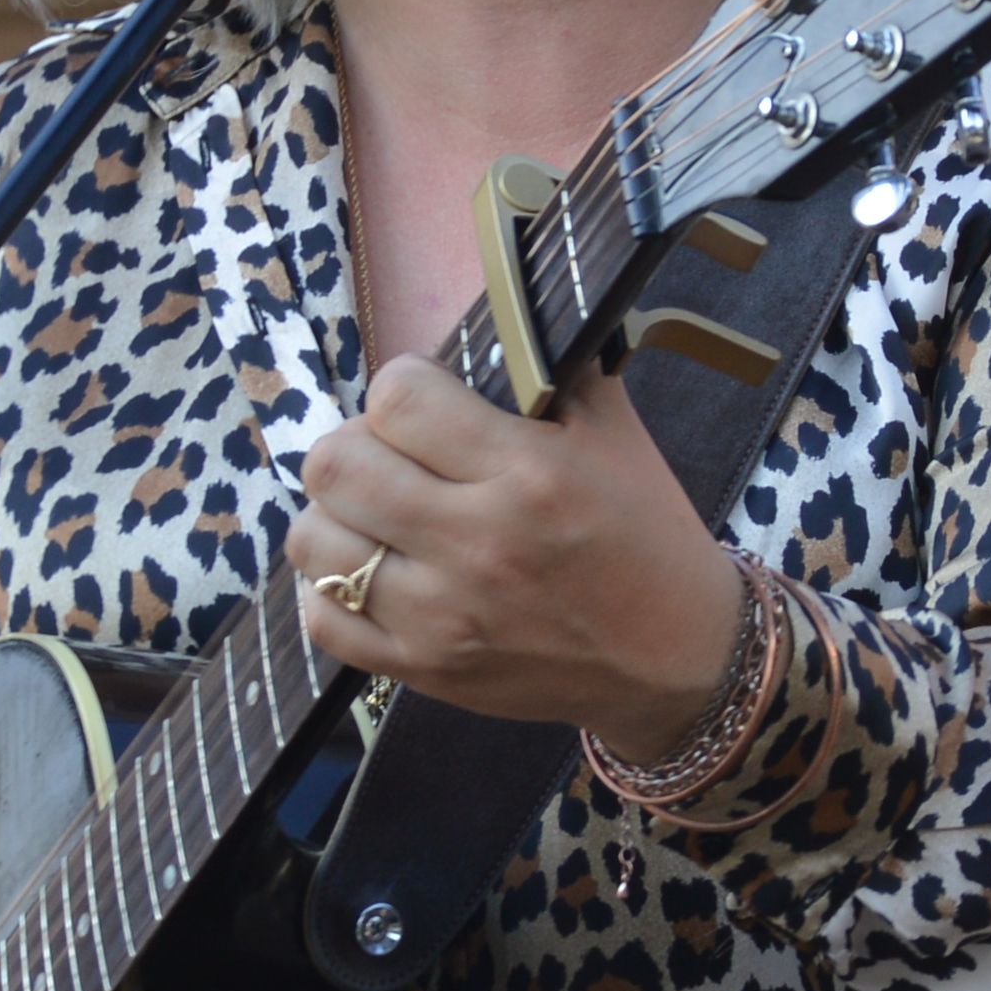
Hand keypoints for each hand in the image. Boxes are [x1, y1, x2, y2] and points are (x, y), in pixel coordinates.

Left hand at [291, 356, 747, 758]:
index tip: (425, 399)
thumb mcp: (618, 438)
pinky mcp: (424, 670)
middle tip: (391, 455)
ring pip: (314, 540)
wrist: (676, 661)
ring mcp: (442, 616)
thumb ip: (552, 374)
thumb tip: (495, 319)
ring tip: (376, 514)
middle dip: (356, 444)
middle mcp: (477, 543)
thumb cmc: (647, 538)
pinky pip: (324, 619)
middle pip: (336, 465)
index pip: (397, 398)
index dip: (402, 385)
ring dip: (337, 514)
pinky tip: (369, 570)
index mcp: (529, 474)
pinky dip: (332, 588)